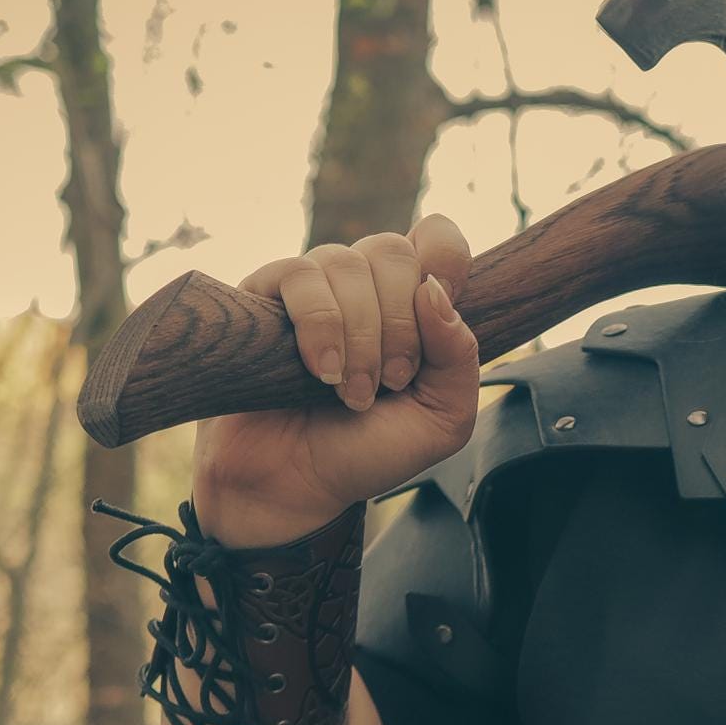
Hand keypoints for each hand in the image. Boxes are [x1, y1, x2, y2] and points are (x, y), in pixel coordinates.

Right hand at [191, 215, 479, 545]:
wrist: (293, 485)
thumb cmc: (367, 452)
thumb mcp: (442, 420)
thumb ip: (460, 357)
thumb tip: (433, 290)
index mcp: (413, 304)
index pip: (437, 239)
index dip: (444, 263)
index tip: (433, 325)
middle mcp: (364, 286)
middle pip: (393, 250)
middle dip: (398, 324)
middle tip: (390, 383)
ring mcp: (314, 287)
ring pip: (346, 263)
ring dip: (359, 336)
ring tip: (350, 393)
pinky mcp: (264, 295)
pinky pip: (299, 276)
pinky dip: (320, 324)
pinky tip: (321, 370)